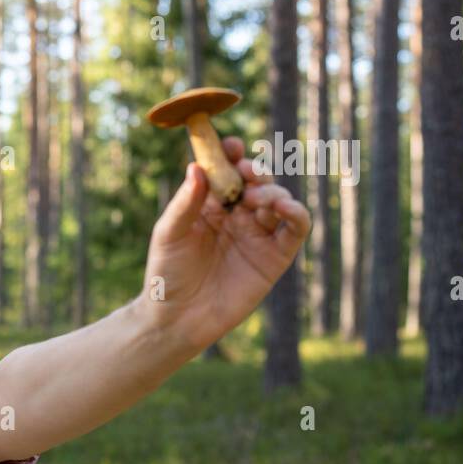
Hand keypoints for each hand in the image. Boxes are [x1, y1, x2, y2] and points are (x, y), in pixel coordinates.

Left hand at [139, 136, 311, 352]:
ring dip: (273, 190)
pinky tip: (284, 207)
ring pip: (278, 199)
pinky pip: (295, 229)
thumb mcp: (170, 233)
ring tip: (256, 198)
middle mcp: (238, 215)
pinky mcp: (275, 257)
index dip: (231, 154)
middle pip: (257, 180)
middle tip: (247, 171)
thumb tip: (197, 166)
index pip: (227, 170)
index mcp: (211, 204)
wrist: (176, 319)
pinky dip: (296, 212)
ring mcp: (258, 234)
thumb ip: (185, 202)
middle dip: (255, 169)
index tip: (230, 145)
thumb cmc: (166, 274)